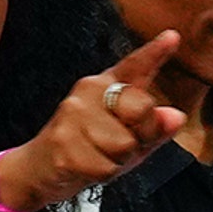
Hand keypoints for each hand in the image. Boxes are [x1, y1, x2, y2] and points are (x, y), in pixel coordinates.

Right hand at [0, 30, 185, 211]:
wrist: (37, 170)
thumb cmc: (86, 150)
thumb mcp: (126, 138)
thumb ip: (153, 127)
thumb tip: (176, 116)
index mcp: (104, 85)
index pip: (134, 66)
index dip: (154, 52)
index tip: (172, 37)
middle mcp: (87, 91)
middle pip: (141, 109)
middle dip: (141, 134)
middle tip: (119, 145)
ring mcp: (73, 116)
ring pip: (125, 144)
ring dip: (118, 160)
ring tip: (96, 156)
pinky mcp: (63, 143)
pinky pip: (106, 166)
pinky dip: (102, 174)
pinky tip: (85, 168)